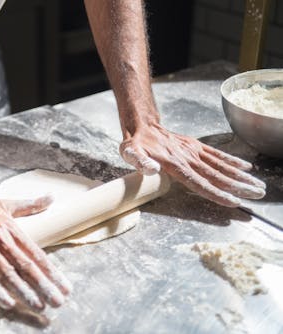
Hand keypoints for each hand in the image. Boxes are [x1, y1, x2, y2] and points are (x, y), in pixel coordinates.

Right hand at [0, 195, 71, 310]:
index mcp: (10, 228)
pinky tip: (6, 302)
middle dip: (44, 285)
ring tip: (38, 305)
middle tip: (58, 301)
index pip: (36, 253)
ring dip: (24, 290)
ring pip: (7, 271)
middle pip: (25, 264)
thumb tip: (51, 198)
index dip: (51, 272)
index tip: (65, 287)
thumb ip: (28, 206)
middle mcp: (0, 237)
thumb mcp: (3, 205)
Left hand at [119, 123, 265, 206]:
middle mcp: (188, 158)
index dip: (216, 193)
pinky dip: (233, 161)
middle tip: (258, 194)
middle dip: (238, 186)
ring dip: (241, 176)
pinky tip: (246, 167)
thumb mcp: (130, 153)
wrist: (143, 125)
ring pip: (221, 166)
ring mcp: (193, 152)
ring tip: (258, 185)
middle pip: (217, 176)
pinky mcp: (195, 146)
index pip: (199, 183)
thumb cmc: (136, 144)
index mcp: (174, 165)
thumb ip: (140, 162)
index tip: (233, 201)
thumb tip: (151, 169)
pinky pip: (217, 154)